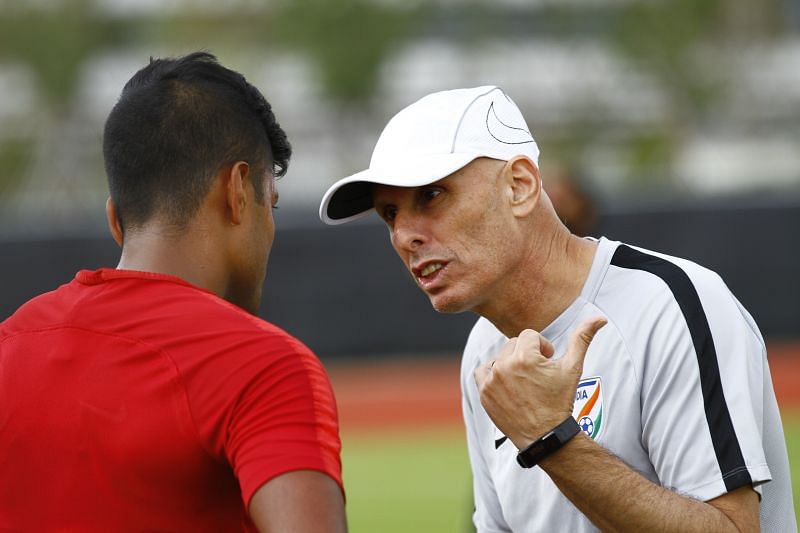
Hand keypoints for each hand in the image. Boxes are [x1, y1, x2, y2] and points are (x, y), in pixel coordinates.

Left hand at [474, 318, 606, 449]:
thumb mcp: (573, 368)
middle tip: (537, 373)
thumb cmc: (560, 401)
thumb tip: (599, 318)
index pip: (529, 335)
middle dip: (526, 354)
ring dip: (509, 363)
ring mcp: (492, 380)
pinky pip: (482, 372)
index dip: (541, 347)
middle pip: (513, 344)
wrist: (546, 436)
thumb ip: (582, 339)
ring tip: (523, 380)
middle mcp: (505, 366)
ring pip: (499, 357)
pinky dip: (492, 374)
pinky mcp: (484, 393)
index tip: (548, 362)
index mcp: (526, 357)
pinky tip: (507, 384)